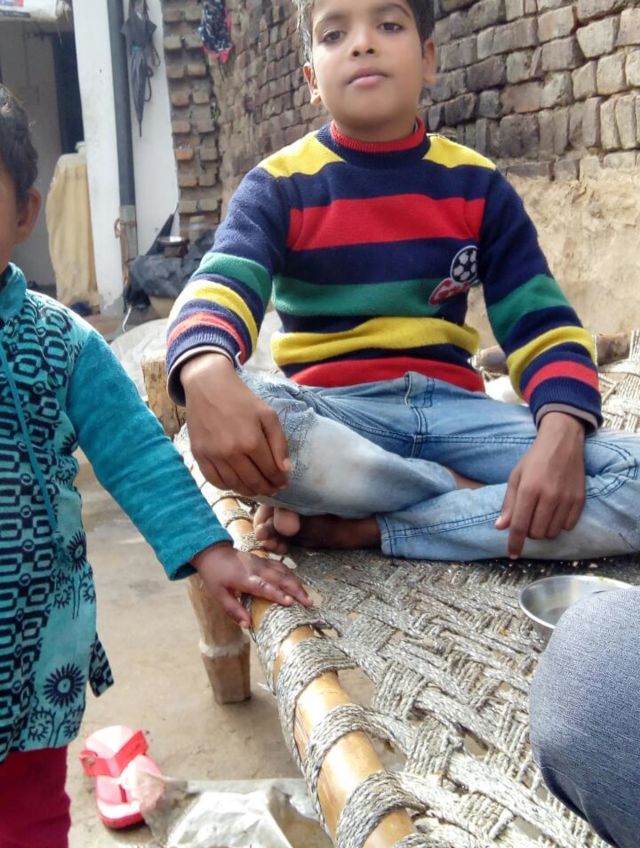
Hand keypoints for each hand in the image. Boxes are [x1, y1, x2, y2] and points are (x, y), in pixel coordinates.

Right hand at [181, 353, 289, 495]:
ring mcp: (213, 456)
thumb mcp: (268, 415)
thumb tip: (285, 470)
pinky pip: (215, 481)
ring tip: (258, 488)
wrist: (208, 387)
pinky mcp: (199, 456)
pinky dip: (228, 487)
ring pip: (235, 486)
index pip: (270, 472)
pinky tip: (237, 484)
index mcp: (251, 441)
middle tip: (273, 488)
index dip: (279, 480)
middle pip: (254, 483)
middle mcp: (231, 453)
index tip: (283, 482)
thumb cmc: (242, 399)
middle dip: (267, 489)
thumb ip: (279, 443)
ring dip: (250, 491)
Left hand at [192, 542, 311, 626]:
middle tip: (308, 602)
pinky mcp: (264, 560)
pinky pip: (281, 567)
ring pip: (284, 572)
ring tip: (308, 596)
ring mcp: (262, 563)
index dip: (277, 594)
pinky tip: (299, 584)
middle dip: (296, 590)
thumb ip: (233, 610)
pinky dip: (292, 575)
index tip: (290, 602)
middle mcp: (256, 569)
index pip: (263, 586)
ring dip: (297, 583)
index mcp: (244, 578)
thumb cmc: (215, 576)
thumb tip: (247, 625)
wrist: (214, 553)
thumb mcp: (219, 595)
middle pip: (280, 578)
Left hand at [495, 412, 586, 558]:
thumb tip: (501, 527)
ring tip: (541, 515)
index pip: (520, 526)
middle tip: (528, 519)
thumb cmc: (534, 459)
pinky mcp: (580, 500)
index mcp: (529, 489)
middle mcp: (549, 496)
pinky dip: (560, 524)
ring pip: (552, 533)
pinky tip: (556, 511)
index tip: (512, 554)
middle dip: (529, 532)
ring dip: (544, 530)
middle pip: (536, 533)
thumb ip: (509, 503)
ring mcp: (566, 498)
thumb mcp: (515, 477)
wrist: (563, 442)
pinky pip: (568, 526)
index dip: (514, 543)